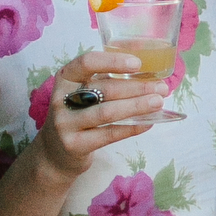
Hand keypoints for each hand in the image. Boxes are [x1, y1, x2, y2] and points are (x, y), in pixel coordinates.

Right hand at [35, 47, 162, 180]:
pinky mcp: (74, 145)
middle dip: (136, 87)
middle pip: (104, 89)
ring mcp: (66, 123)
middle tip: (161, 87)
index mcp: (65, 78)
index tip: (138, 64)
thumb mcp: (81, 93)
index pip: (87, 62)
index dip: (113, 61)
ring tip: (158, 102)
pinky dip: (131, 127)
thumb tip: (146, 77)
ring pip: (107, 112)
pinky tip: (147, 123)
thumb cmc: (76, 116)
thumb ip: (104, 83)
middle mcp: (61, 99)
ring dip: (136, 106)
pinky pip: (108, 134)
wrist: (54, 154)